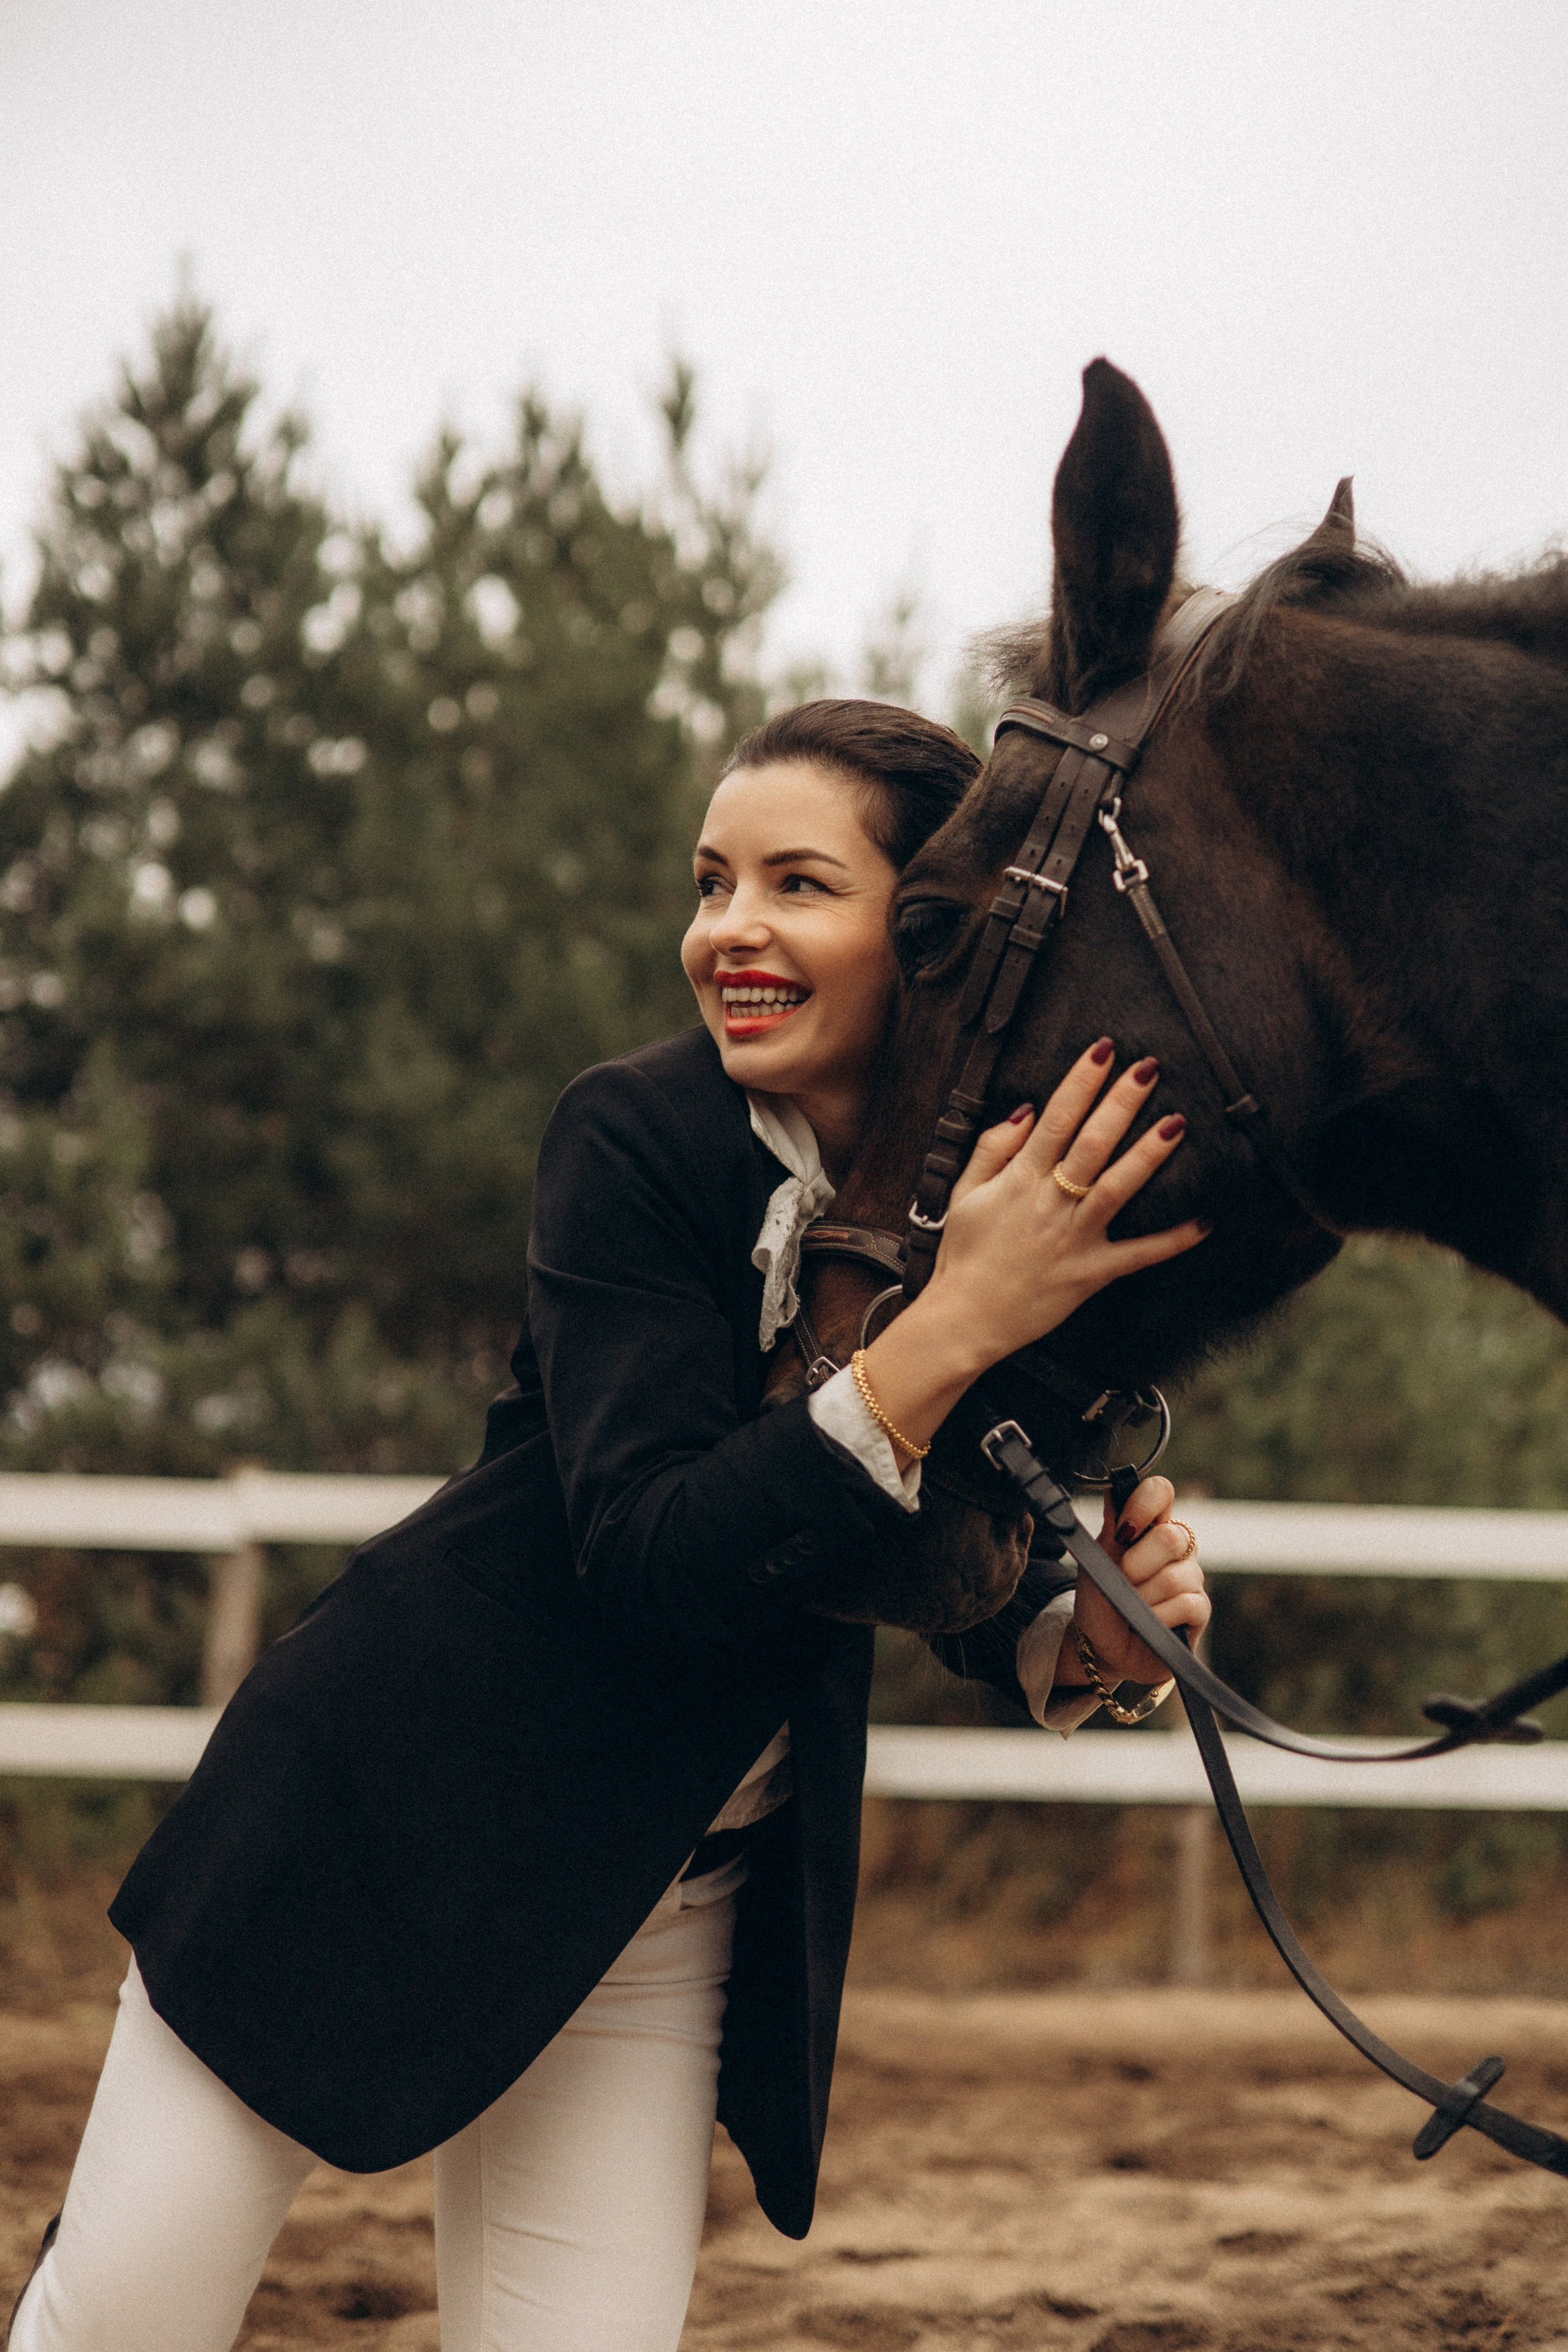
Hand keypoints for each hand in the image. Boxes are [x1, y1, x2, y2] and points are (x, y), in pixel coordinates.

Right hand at [922, 1038, 1209, 1371]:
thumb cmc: (965, 1255)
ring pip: (1117, 1188)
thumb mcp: (965, 1193)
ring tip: (1178, 1122)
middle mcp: (1050, 1204)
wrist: (964, 1318)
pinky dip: (1171, 1241)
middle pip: (1092, 1144)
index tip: (1104, 1049)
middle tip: (1150, 1069)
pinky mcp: (1090, 1272)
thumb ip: (993, 1148)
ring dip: (1148, 1154)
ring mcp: (1073, 1238)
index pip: (1056, 1119)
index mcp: (1019, 1181)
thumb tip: (1026, 1110)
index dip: (1081, 1081)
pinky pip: (1137, 1255)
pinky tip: (1204, 1221)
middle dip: (1121, 1103)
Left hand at [1064, 1474, 1210, 1687]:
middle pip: (1172, 1536)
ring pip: (1175, 1577)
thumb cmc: (1101, 1601)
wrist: (1102, 1646)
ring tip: (1133, 1609)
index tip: (1123, 1530)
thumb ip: (1109, 1529)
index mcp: (1149, 1527)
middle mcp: (1176, 1547)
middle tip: (1123, 1581)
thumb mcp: (1095, 1564)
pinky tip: (1150, 1624)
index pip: (1160, 1492)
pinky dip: (1160, 1617)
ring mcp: (1191, 1577)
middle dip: (1137, 1564)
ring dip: (1143, 1599)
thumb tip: (1113, 1491)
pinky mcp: (1200, 1610)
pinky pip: (1186, 1604)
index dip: (1144, 1504)